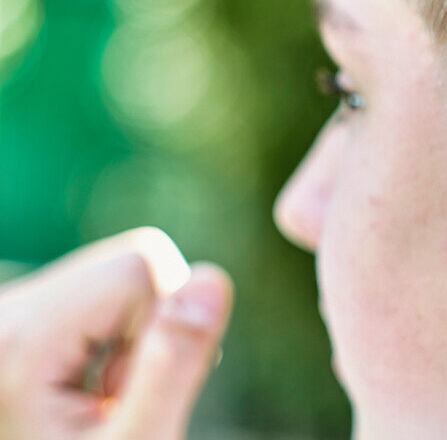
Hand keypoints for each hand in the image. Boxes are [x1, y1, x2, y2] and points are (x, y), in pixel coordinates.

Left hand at [0, 227, 233, 439]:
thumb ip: (173, 362)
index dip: (165, 327)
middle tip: (119, 399)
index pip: (140, 268)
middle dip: (151, 326)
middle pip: (131, 265)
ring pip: (124, 276)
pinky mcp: (27, 317)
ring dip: (138, 333)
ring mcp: (12, 311)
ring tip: (107, 398)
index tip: (130, 393)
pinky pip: (105, 293)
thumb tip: (210, 278)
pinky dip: (120, 336)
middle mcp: (7, 309)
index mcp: (20, 337)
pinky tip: (93, 387)